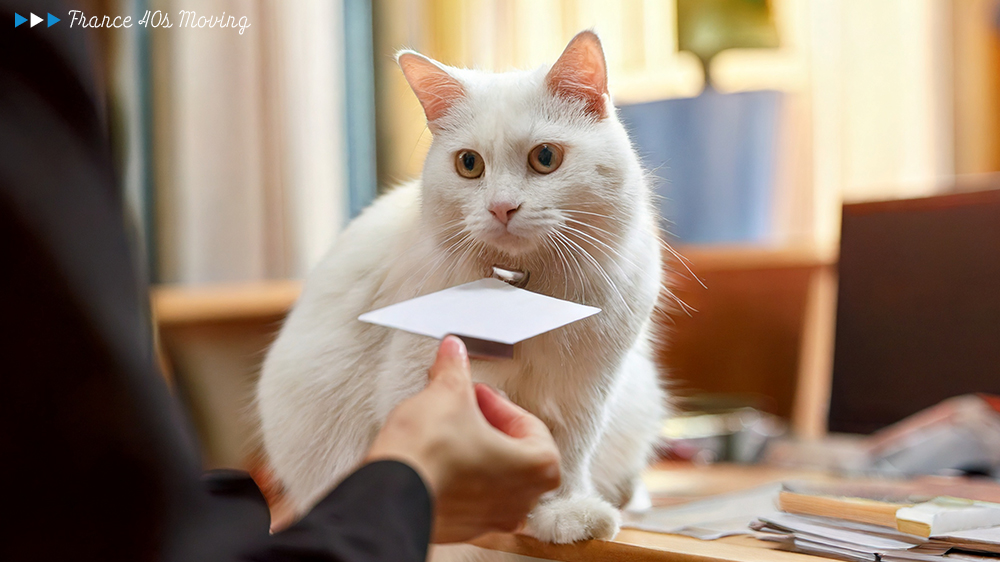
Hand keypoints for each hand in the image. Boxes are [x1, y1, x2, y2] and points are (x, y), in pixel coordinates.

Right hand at [365, 336, 560, 542]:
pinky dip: (456, 476)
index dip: (498, 402)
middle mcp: (521, 501)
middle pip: (512, 451)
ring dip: (472, 450)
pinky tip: (434, 458)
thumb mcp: (447, 393)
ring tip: (445, 431)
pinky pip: (468, 497)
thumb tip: (454, 353)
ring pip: (491, 476)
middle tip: (462, 407)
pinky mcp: (460, 528)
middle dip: (486, 425)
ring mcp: (490, 519)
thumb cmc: (429, 454)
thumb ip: (455, 369)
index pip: (527, 424)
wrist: (388, 494)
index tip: (476, 394)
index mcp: (537, 468)